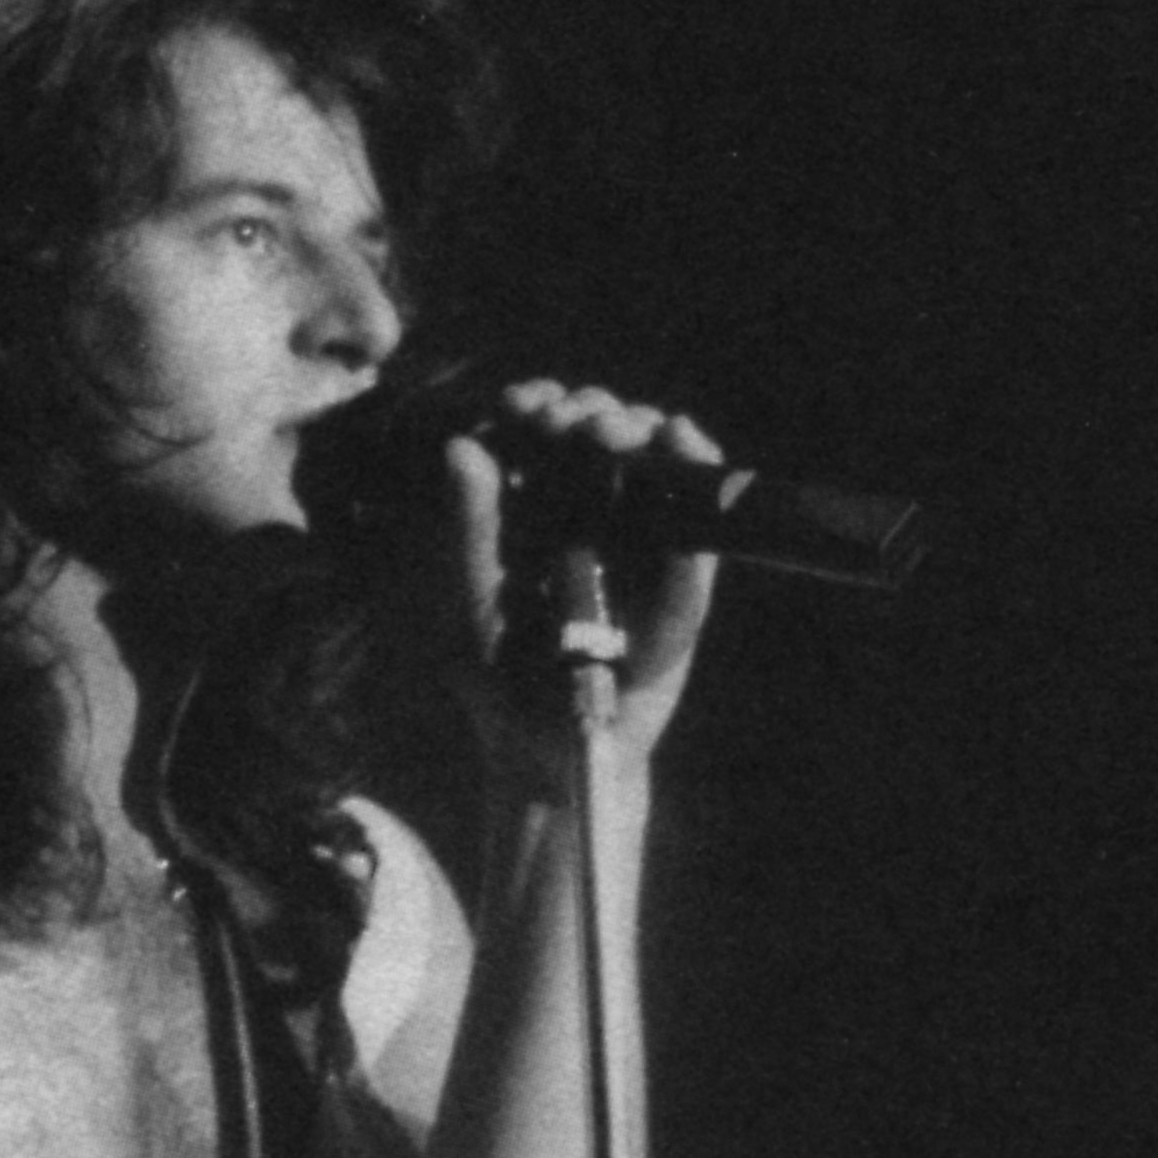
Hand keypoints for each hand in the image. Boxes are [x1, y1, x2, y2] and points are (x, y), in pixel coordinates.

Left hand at [440, 381, 721, 791]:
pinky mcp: (683, 582)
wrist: (550, 755)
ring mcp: (641, 545)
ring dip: (641, 430)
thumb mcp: (474, 606)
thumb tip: (460, 445)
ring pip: (653, 465)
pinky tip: (682, 441)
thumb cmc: (500, 681)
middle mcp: (590, 518)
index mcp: (533, 514)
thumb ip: (470, 533)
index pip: (540, 437)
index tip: (526, 402)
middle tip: (572, 420)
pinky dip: (697, 479)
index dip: (538, 407)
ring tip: (616, 430)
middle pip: (601, 437)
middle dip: (589, 414)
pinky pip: (697, 526)